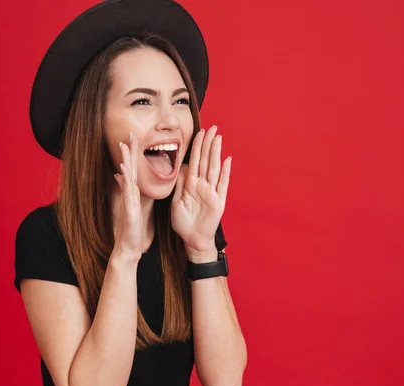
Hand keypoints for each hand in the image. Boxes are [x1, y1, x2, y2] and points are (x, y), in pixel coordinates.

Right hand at [112, 133, 141, 263]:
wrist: (128, 247)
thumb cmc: (130, 228)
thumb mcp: (131, 205)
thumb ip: (125, 189)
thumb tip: (119, 175)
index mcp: (132, 192)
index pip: (134, 169)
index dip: (133, 153)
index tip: (134, 137)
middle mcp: (129, 193)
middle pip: (130, 168)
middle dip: (129, 151)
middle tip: (129, 134)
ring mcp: (128, 200)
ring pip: (127, 176)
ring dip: (126, 160)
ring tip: (124, 145)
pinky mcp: (129, 208)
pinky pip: (127, 191)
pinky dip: (125, 179)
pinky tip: (124, 169)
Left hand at [171, 125, 231, 252]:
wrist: (192, 240)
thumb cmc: (183, 222)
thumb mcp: (176, 202)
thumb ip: (179, 184)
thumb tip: (181, 166)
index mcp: (191, 184)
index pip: (195, 161)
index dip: (197, 147)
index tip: (200, 132)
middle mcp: (203, 185)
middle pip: (206, 160)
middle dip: (209, 144)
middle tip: (213, 127)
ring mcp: (212, 192)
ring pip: (214, 168)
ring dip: (216, 153)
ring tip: (219, 138)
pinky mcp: (218, 201)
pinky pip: (222, 184)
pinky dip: (226, 172)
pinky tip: (228, 160)